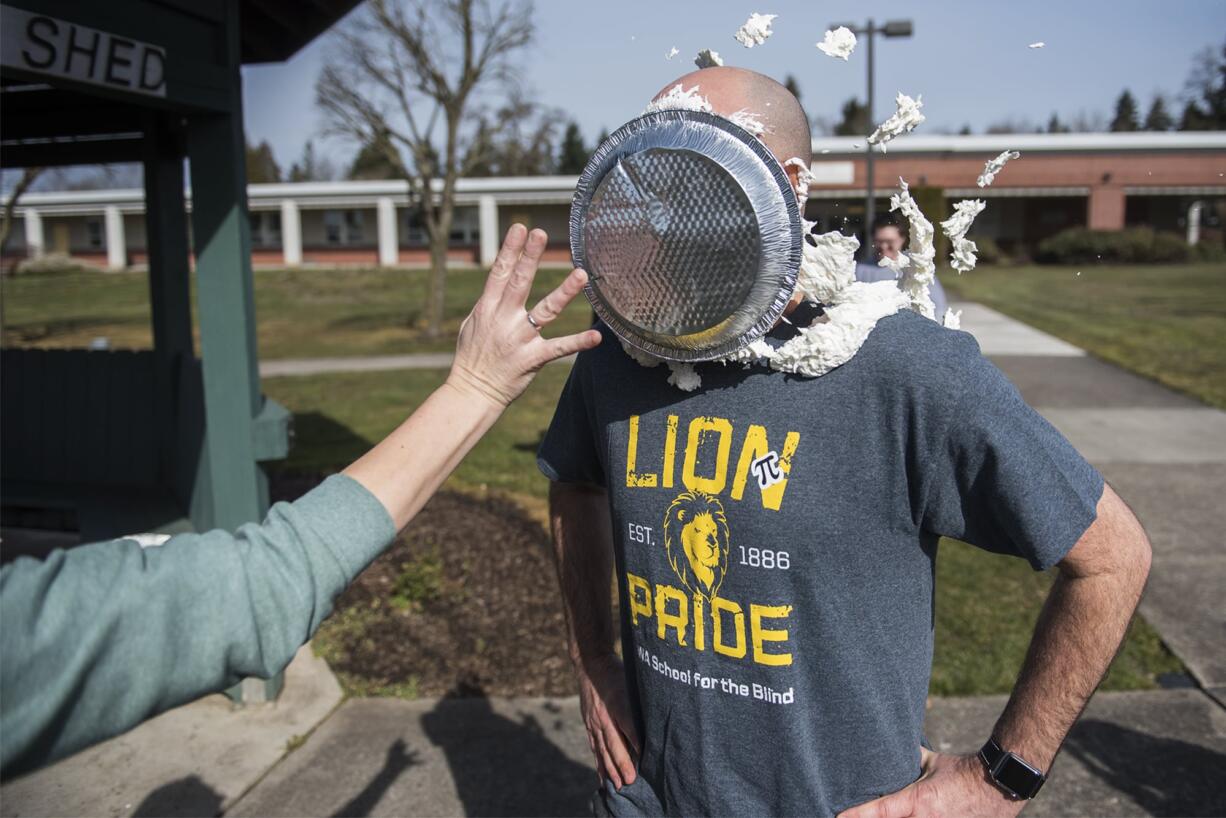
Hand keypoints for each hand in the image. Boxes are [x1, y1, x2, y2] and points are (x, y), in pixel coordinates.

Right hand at [447, 224, 601, 407]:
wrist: (472, 392)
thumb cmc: (472, 357)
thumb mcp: (473, 325)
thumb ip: (489, 303)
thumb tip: (499, 282)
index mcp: (487, 308)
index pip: (500, 273)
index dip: (510, 250)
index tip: (520, 228)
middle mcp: (504, 319)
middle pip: (519, 282)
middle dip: (529, 257)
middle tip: (540, 233)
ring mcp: (520, 339)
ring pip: (545, 310)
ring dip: (564, 292)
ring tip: (581, 274)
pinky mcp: (533, 358)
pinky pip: (559, 348)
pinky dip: (578, 342)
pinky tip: (596, 336)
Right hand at [577, 653, 639, 789]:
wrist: (591, 665)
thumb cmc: (618, 672)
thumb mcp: (632, 680)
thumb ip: (642, 700)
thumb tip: (659, 718)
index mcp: (617, 700)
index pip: (628, 724)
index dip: (636, 742)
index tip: (645, 759)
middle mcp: (603, 714)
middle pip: (613, 742)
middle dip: (622, 763)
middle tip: (630, 781)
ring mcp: (593, 721)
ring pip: (602, 748)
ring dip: (610, 768)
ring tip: (618, 785)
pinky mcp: (588, 725)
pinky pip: (594, 748)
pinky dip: (599, 764)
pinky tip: (603, 778)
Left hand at [838, 749, 1025, 817]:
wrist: (997, 788)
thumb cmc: (961, 773)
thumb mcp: (931, 762)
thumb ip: (908, 758)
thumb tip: (889, 744)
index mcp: (916, 802)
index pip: (878, 810)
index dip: (855, 814)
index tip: (836, 816)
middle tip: (846, 816)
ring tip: (866, 816)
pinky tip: (901, 816)